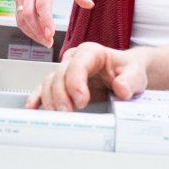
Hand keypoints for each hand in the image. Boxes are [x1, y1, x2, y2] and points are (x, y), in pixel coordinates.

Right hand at [14, 0, 92, 44]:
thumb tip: (89, 5)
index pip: (42, 3)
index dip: (45, 20)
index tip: (51, 34)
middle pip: (28, 13)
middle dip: (37, 30)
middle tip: (50, 42)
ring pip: (21, 17)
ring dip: (32, 32)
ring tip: (46, 42)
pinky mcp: (19, 1)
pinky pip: (19, 18)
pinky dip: (27, 29)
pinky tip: (38, 36)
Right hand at [25, 42, 147, 110]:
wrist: (125, 73)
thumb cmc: (127, 70)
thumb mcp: (136, 72)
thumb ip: (130, 79)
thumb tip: (122, 88)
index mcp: (91, 52)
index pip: (77, 64)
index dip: (75, 82)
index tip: (81, 100)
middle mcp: (74, 60)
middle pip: (60, 75)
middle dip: (61, 95)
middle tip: (67, 112)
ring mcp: (65, 72)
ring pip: (49, 83)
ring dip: (50, 100)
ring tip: (57, 116)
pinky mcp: (60, 84)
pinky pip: (43, 89)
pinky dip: (36, 98)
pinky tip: (32, 107)